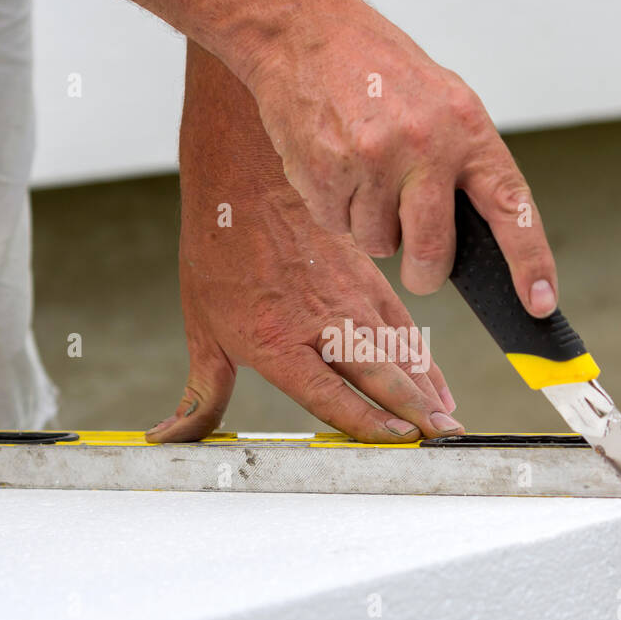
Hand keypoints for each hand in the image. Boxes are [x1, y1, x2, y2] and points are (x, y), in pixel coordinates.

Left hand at [146, 174, 460, 443]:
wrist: (246, 178)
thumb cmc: (221, 251)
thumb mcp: (201, 329)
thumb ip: (201, 395)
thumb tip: (172, 438)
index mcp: (276, 339)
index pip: (328, 392)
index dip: (366, 420)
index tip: (396, 440)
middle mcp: (319, 321)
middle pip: (378, 372)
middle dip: (414, 410)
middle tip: (442, 439)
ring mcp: (350, 299)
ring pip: (400, 352)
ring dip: (428, 390)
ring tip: (449, 423)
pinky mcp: (369, 282)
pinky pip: (406, 328)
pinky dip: (426, 360)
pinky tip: (439, 387)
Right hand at [244, 0, 558, 317]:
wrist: (306, 30)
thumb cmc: (379, 70)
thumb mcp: (443, 100)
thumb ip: (464, 162)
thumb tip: (479, 240)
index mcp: (466, 128)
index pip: (511, 207)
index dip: (530, 262)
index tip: (540, 303)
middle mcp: (424, 144)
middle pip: (432, 252)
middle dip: (424, 271)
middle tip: (418, 262)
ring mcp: (372, 158)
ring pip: (379, 245)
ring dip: (372, 226)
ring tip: (365, 174)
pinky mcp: (325, 170)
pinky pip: (338, 227)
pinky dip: (337, 210)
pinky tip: (336, 167)